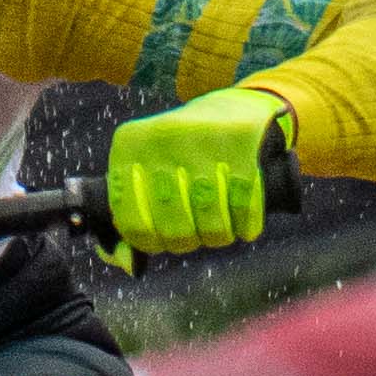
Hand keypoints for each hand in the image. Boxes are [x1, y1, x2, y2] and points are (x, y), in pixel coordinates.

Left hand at [105, 86, 295, 253]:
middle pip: (173, 225)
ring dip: (218, 236)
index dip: (150, 242)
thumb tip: (131, 265)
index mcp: (130, 146)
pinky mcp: (242, 143)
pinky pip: (243, 208)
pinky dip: (246, 226)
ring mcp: (202, 139)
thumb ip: (130, 220)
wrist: (231, 110)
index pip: (131, 220)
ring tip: (219, 228)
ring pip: (210, 221)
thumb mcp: (145, 175)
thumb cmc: (180, 155)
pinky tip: (243, 224)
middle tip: (194, 234)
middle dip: (185, 240)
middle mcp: (162, 138)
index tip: (162, 240)